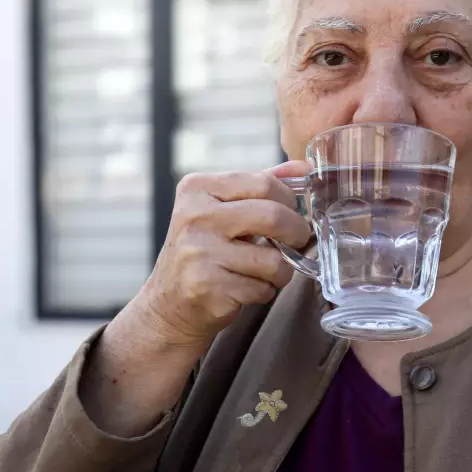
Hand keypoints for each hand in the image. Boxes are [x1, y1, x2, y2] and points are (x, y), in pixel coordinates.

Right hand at [82, 161, 310, 435]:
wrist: (169, 304)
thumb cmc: (204, 252)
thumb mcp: (222, 209)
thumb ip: (260, 186)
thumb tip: (303, 167)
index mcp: (197, 189)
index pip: (264, 183)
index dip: (290, 201)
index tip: (292, 214)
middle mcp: (194, 217)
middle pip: (273, 216)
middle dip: (297, 233)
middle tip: (297, 242)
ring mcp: (198, 252)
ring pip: (273, 259)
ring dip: (281, 271)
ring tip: (266, 272)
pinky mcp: (207, 286)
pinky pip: (261, 288)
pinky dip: (264, 292)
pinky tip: (245, 289)